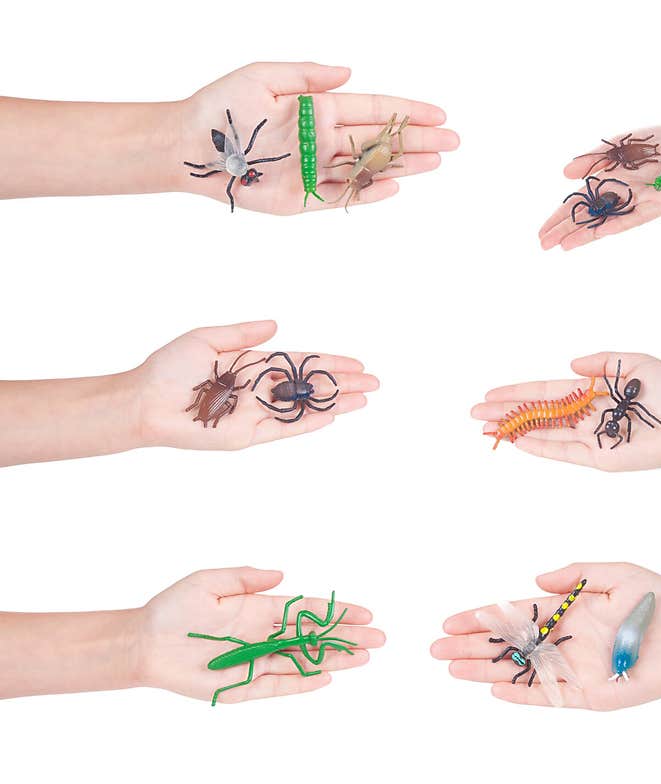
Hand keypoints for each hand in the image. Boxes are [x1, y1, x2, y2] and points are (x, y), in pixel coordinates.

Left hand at [134, 319, 377, 449]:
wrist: (144, 402)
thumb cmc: (168, 368)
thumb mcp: (206, 339)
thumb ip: (243, 334)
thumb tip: (277, 326)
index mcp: (253, 364)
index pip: (300, 363)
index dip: (329, 362)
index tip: (356, 363)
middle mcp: (259, 390)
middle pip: (310, 386)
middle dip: (343, 384)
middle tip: (374, 383)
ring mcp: (255, 414)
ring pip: (304, 408)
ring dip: (334, 404)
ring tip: (364, 400)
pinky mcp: (246, 436)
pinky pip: (284, 428)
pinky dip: (307, 423)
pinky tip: (331, 416)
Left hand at [136, 567, 384, 703]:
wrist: (144, 643)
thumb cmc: (174, 609)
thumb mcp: (208, 581)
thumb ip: (245, 578)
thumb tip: (282, 575)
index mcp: (259, 609)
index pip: (308, 610)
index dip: (337, 611)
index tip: (365, 612)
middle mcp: (264, 634)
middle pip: (315, 637)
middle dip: (348, 637)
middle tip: (380, 638)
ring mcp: (256, 660)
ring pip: (305, 660)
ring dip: (335, 659)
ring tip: (365, 658)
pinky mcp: (242, 685)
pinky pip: (278, 684)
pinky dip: (302, 682)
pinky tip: (327, 677)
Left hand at [180, 62, 458, 213]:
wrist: (193, 147)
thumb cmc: (222, 107)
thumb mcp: (263, 75)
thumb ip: (307, 76)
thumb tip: (348, 73)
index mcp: (318, 108)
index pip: (373, 109)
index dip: (406, 111)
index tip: (438, 114)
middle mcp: (323, 139)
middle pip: (380, 141)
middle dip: (417, 140)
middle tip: (453, 142)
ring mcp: (316, 170)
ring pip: (368, 169)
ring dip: (403, 166)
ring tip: (436, 162)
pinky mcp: (304, 199)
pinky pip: (343, 197)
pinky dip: (368, 194)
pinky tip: (394, 187)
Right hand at [431, 562, 660, 709]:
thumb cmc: (660, 600)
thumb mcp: (617, 573)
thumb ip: (576, 573)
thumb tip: (535, 577)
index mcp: (567, 610)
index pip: (513, 614)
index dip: (481, 617)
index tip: (451, 618)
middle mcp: (565, 640)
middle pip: (508, 645)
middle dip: (471, 646)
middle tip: (436, 647)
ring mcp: (575, 669)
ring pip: (520, 671)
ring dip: (485, 671)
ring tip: (452, 669)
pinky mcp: (591, 694)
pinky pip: (550, 697)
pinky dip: (522, 695)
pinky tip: (495, 691)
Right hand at [471, 352, 660, 470]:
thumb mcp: (634, 362)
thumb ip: (601, 363)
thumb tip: (569, 365)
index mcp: (592, 391)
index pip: (545, 391)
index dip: (518, 392)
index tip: (491, 393)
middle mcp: (586, 415)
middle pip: (537, 413)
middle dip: (506, 413)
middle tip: (475, 414)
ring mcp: (591, 438)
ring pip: (544, 433)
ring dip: (515, 430)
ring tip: (487, 428)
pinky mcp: (600, 457)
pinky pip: (563, 452)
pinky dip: (540, 447)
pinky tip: (518, 441)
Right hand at [539, 126, 660, 250]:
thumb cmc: (660, 144)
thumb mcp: (620, 147)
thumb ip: (594, 159)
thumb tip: (565, 173)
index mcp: (610, 186)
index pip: (578, 204)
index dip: (559, 218)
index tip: (541, 232)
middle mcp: (622, 200)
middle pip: (587, 217)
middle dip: (564, 230)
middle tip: (543, 244)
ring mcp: (640, 205)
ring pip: (606, 222)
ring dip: (584, 234)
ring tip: (563, 246)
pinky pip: (636, 217)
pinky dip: (617, 223)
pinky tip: (600, 232)